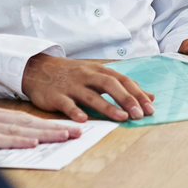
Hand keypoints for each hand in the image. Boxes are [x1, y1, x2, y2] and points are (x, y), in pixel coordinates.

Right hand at [21, 53, 155, 121]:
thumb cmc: (73, 74)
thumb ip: (123, 86)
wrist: (37, 68)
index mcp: (99, 70)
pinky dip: (75, 111)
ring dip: (107, 107)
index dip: (137, 94)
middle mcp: (87, 76)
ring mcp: (71, 85)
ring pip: (91, 95)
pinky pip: (66, 104)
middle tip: (140, 114)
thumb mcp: (98, 75)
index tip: (151, 108)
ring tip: (122, 118)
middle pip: (110, 85)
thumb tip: (150, 96)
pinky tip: (83, 119)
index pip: (123, 81)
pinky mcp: (56, 96)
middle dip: (127, 99)